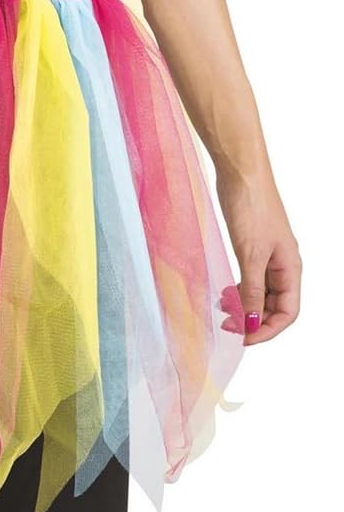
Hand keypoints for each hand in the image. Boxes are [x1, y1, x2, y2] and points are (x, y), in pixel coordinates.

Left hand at [216, 166, 301, 345]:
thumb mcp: (250, 256)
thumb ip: (251, 291)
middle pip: (273, 307)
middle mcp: (283, 266)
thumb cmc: (251, 208)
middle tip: (226, 326)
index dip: (266, 330)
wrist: (241, 173)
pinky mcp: (253, 250)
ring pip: (260, 295)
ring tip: (222, 310)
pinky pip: (249, 281)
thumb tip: (250, 322)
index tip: (241, 338)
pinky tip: (223, 294)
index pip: (287, 313)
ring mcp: (268, 258)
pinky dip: (237, 291)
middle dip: (252, 320)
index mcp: (290, 268)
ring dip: (243, 307)